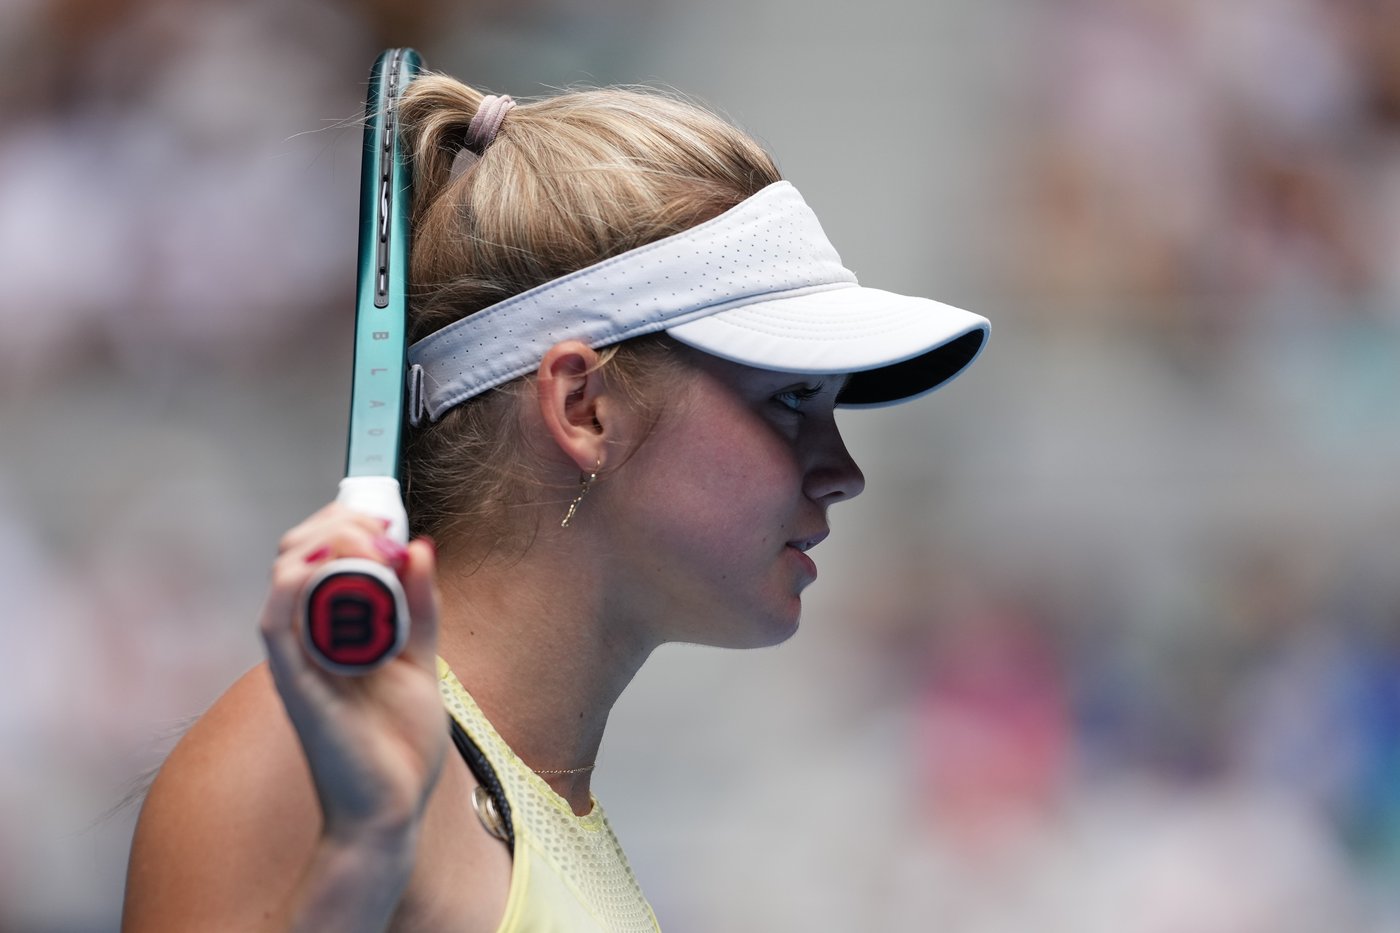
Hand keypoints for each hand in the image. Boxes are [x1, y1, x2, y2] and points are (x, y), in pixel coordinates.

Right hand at [259, 503, 446, 843]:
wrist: (390, 808)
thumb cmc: (397, 744)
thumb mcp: (421, 659)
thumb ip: (419, 606)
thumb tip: (420, 547)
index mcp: (332, 628)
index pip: (318, 552)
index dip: (346, 521)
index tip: (387, 518)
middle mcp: (307, 637)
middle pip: (297, 553)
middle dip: (339, 523)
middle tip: (384, 531)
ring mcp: (298, 658)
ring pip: (286, 576)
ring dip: (328, 545)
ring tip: (373, 547)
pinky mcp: (295, 682)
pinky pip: (275, 624)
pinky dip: (292, 586)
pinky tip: (321, 567)